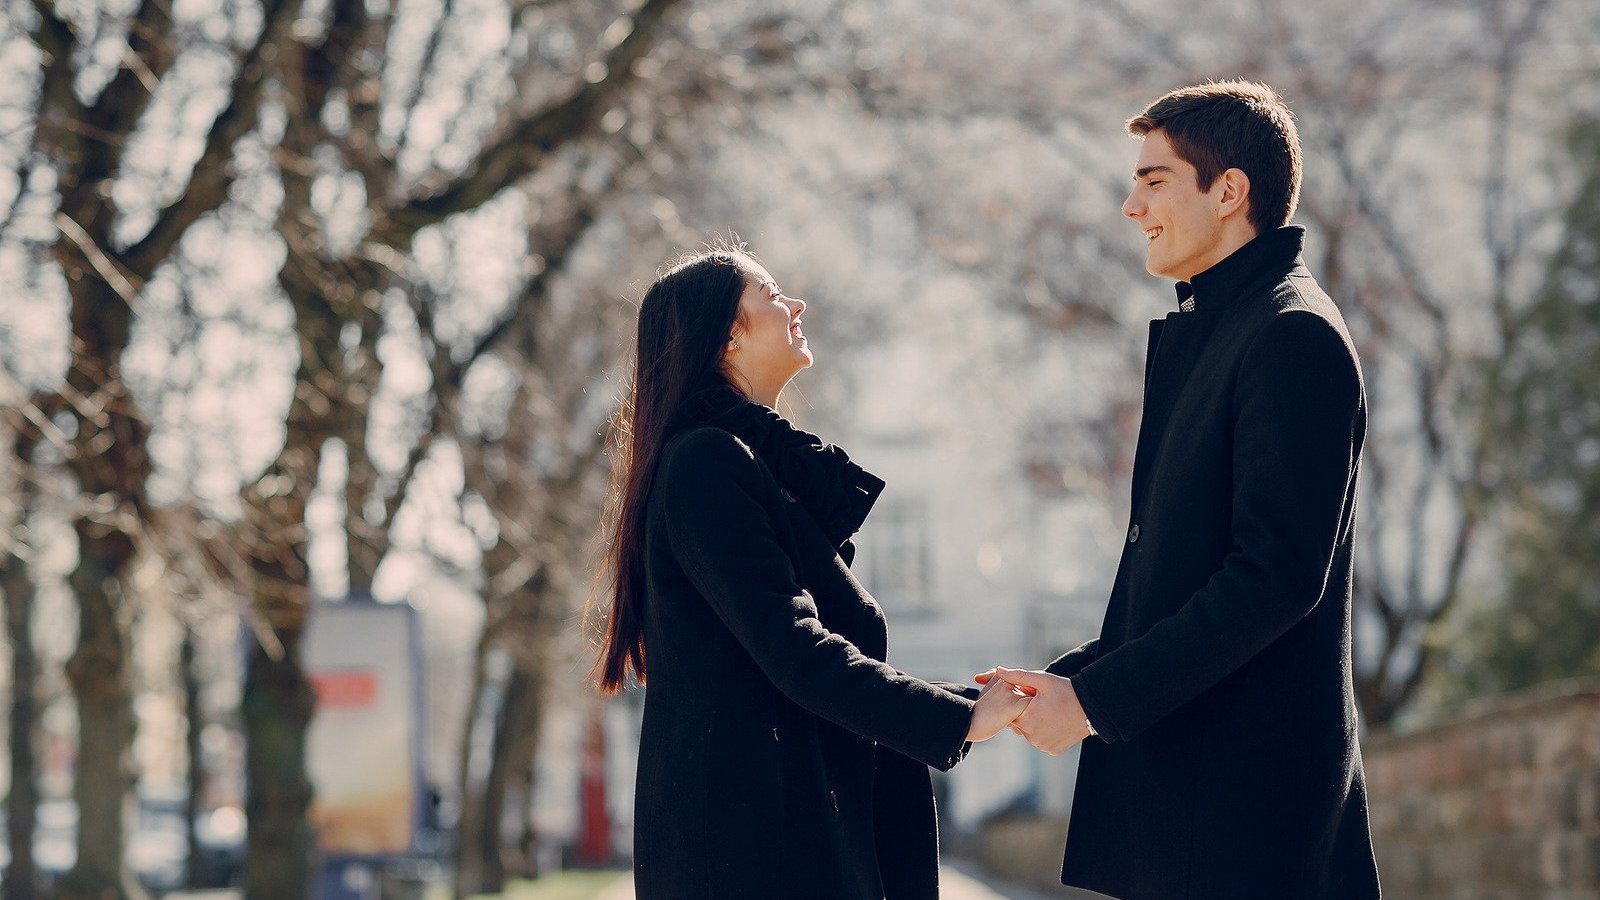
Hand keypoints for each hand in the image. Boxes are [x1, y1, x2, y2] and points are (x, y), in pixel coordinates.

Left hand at [976, 667, 1091, 754]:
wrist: (1092, 708)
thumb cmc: (1066, 691)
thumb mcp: (1042, 680)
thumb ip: (1018, 676)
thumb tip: (999, 670)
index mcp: (1026, 718)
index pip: (1011, 712)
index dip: (1019, 702)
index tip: (1032, 696)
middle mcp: (1032, 736)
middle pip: (1020, 723)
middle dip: (1026, 713)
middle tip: (1043, 704)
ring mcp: (1042, 745)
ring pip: (1030, 733)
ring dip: (1035, 724)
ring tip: (1049, 712)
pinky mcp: (1052, 750)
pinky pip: (1042, 741)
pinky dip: (1046, 733)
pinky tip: (1055, 723)